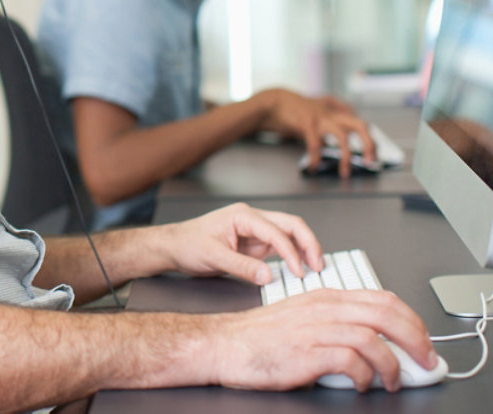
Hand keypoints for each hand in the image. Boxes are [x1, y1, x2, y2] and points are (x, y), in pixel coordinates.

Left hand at [155, 202, 323, 284]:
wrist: (174, 247)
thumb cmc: (188, 245)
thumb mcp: (212, 257)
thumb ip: (241, 266)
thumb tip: (268, 276)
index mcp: (243, 216)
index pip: (276, 231)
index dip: (291, 252)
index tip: (298, 272)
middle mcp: (252, 219)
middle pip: (291, 225)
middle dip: (309, 243)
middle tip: (319, 266)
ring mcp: (255, 231)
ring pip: (289, 234)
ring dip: (304, 249)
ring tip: (315, 268)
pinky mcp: (255, 244)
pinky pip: (280, 247)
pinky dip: (293, 256)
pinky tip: (299, 269)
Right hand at [202, 289, 437, 392]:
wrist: (224, 344)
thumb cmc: (260, 337)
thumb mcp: (303, 319)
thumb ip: (336, 324)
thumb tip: (374, 343)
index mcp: (326, 297)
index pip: (383, 298)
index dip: (411, 319)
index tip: (423, 339)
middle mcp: (325, 308)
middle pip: (386, 314)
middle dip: (416, 339)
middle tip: (426, 360)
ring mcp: (316, 328)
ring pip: (373, 338)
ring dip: (393, 365)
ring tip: (392, 381)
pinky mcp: (308, 352)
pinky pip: (352, 361)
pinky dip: (365, 376)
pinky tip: (362, 384)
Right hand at [256, 88, 373, 177]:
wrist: (273, 101)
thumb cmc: (293, 109)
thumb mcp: (314, 109)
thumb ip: (326, 118)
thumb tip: (333, 135)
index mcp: (334, 111)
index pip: (359, 121)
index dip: (368, 137)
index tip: (371, 152)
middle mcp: (331, 113)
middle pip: (359, 125)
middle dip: (369, 143)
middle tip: (371, 160)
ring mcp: (320, 117)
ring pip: (342, 135)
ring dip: (346, 155)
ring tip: (345, 171)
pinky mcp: (307, 122)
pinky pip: (316, 143)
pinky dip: (316, 157)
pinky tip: (314, 167)